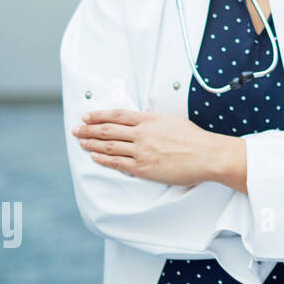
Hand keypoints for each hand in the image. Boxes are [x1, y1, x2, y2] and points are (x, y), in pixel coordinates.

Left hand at [73, 110, 242, 186]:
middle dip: (89, 129)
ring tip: (81, 142)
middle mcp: (142, 134)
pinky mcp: (143, 168)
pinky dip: (103, 159)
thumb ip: (154, 122)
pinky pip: (117, 163)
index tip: (87, 116)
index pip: (117, 115)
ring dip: (92, 144)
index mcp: (150, 120)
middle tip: (76, 129)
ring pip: (109, 146)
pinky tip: (94, 156)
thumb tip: (141, 123)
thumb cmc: (195, 139)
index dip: (99, 115)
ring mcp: (141, 151)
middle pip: (108, 130)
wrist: (207, 155)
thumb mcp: (172, 121)